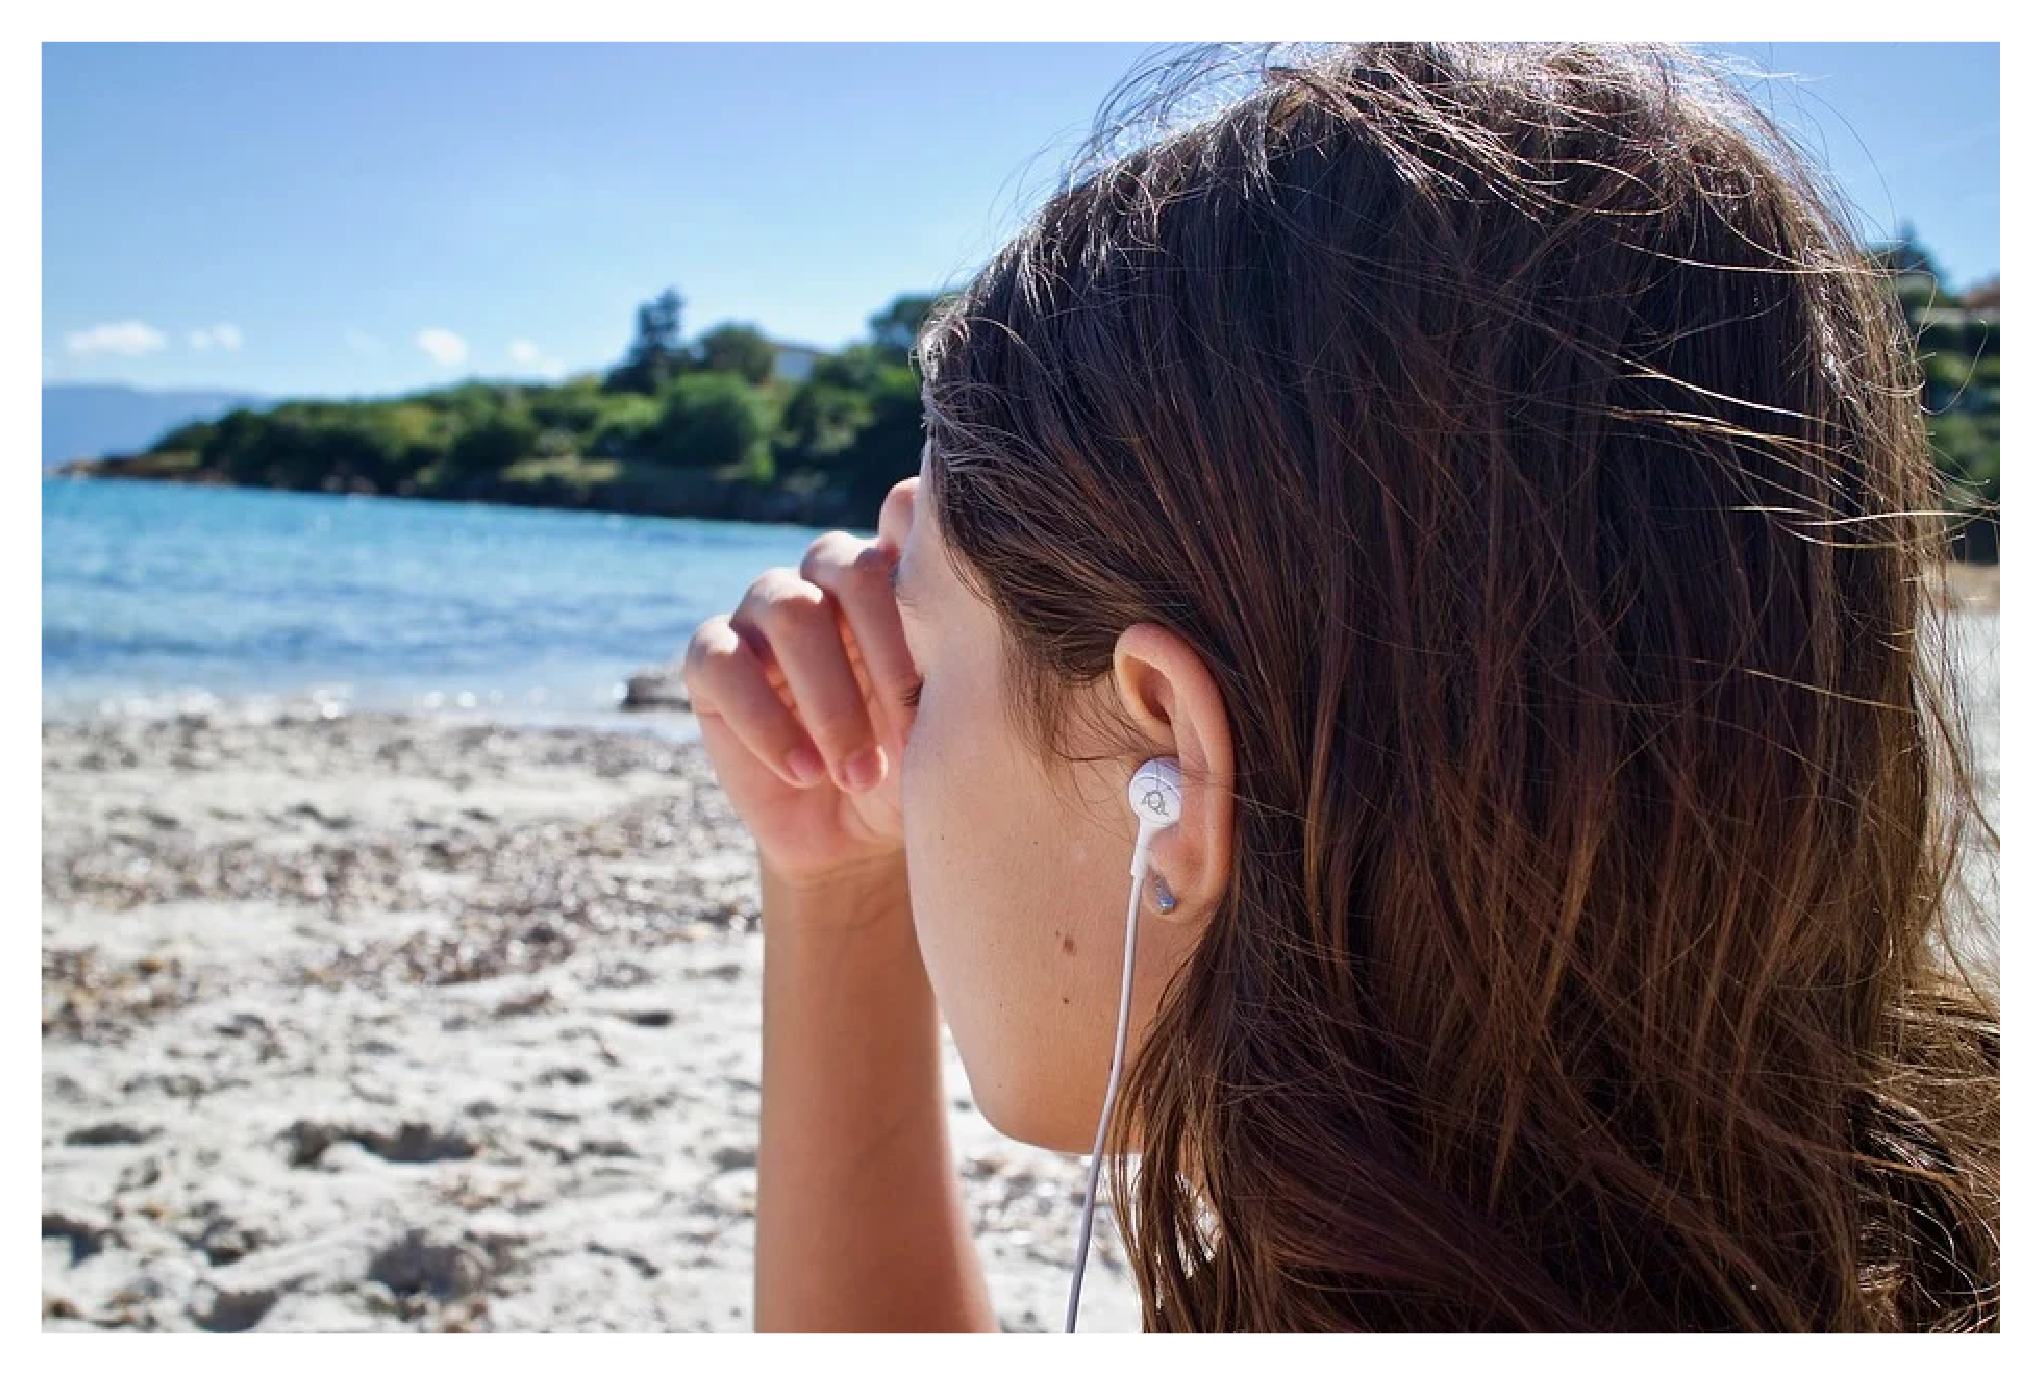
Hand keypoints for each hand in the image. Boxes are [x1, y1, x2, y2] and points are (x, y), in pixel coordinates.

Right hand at [683, 477, 921, 893]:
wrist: (857, 837)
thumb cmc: (919, 767)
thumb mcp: (953, 717)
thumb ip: (962, 650)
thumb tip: (984, 596)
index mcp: (893, 574)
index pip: (901, 512)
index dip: (925, 561)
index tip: (955, 646)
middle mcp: (825, 577)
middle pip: (850, 568)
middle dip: (885, 655)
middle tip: (911, 738)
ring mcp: (763, 612)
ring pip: (789, 610)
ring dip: (831, 700)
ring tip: (860, 774)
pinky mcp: (713, 661)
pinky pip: (723, 664)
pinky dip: (767, 723)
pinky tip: (806, 773)